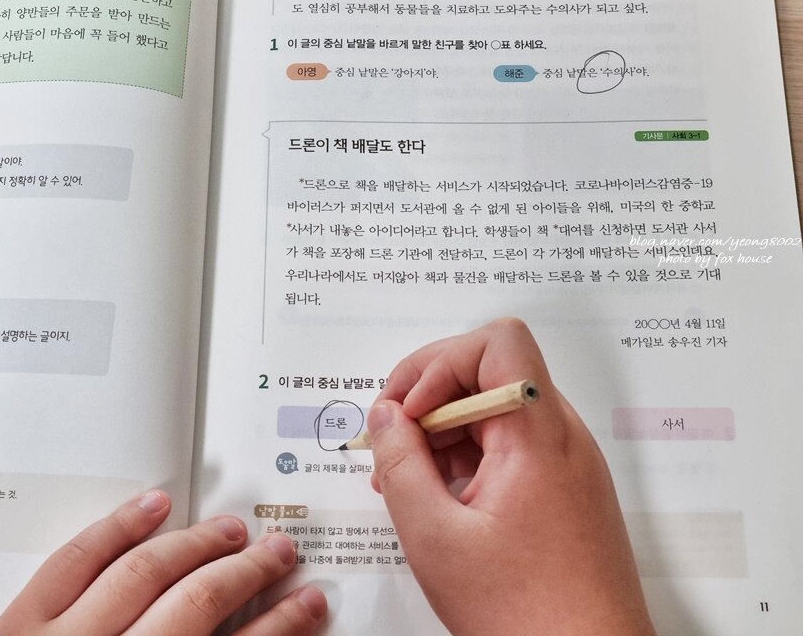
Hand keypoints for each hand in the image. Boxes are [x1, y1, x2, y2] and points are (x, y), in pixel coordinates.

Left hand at [0, 490, 325, 634]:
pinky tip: (152, 507)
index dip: (280, 626)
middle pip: (195, 604)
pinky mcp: (18, 625)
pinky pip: (75, 560)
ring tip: (231, 529)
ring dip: (196, 544)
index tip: (305, 605)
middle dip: (246, 574)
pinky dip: (119, 527)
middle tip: (278, 554)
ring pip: (142, 572)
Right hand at [368, 318, 654, 635]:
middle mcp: (562, 438)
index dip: (440, 363)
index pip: (498, 343)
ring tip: (406, 479)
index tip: (408, 410)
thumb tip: (384, 416)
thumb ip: (400, 464)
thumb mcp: (436, 538)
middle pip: (491, 371)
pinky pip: (510, 445)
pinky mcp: (564, 490)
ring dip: (444, 430)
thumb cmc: (527, 616)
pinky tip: (439, 496)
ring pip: (497, 409)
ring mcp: (567, 464)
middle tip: (391, 440)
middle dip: (430, 397)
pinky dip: (467, 456)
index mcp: (538, 436)